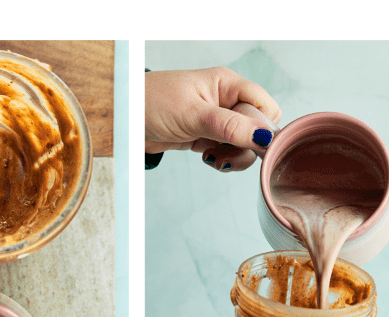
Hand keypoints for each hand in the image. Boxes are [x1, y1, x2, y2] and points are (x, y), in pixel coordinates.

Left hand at [145, 67, 281, 171]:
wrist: (123, 121)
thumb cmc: (150, 103)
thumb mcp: (194, 115)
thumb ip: (231, 126)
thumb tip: (264, 136)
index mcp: (227, 84)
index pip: (265, 106)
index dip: (264, 127)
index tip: (252, 144)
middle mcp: (225, 100)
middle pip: (257, 128)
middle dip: (247, 145)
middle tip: (227, 151)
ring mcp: (217, 120)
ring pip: (245, 143)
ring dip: (234, 156)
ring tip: (214, 157)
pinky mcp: (207, 136)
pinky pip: (229, 151)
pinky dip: (223, 159)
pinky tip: (207, 157)